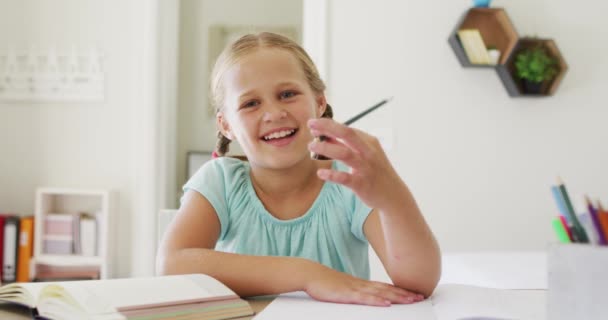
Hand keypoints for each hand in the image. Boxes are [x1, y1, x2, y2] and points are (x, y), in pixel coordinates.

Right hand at [304, 263, 424, 305]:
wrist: (311, 273)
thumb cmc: (326, 282)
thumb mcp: (344, 288)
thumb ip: (356, 292)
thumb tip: (367, 298)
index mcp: (362, 284)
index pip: (386, 287)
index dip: (401, 290)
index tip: (415, 294)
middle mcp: (362, 285)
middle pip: (388, 290)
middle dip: (405, 294)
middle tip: (420, 297)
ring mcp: (355, 289)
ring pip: (380, 293)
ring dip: (397, 297)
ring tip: (411, 300)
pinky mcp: (346, 294)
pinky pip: (364, 298)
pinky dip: (376, 301)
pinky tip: (386, 304)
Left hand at [307, 118, 404, 210]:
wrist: (393, 195)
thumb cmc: (375, 172)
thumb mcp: (364, 155)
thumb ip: (346, 146)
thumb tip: (325, 136)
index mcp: (369, 142)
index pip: (347, 129)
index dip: (329, 125)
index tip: (314, 124)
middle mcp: (368, 152)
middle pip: (347, 134)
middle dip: (328, 127)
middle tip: (310, 124)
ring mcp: (366, 168)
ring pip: (344, 154)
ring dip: (326, 148)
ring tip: (311, 146)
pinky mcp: (362, 184)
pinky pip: (345, 178)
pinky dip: (331, 174)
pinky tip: (320, 173)